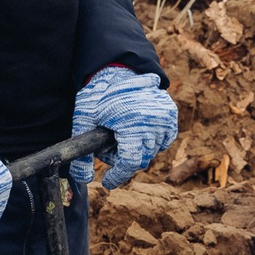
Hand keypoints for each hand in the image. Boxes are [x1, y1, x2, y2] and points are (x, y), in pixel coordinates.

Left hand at [68, 66, 178, 187]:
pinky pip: (163, 140)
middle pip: (140, 159)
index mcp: (132, 124)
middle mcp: (154, 122)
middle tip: (109, 145)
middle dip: (123, 158)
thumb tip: (83, 179)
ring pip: (152, 151)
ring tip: (122, 134)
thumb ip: (82, 152)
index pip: (130, 162)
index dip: (118, 175)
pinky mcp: (171, 115)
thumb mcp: (83, 121)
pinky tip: (136, 130)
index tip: (106, 182)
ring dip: (138, 149)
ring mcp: (166, 118)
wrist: (119, 71)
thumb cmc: (99, 96)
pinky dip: (151, 141)